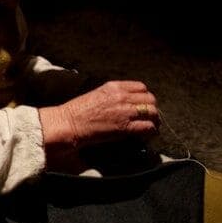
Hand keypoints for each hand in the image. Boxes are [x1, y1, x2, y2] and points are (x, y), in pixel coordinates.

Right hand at [38, 80, 158, 158]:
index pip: (141, 88)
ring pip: (153, 113)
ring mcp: (124, 111)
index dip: (144, 98)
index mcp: (113, 87)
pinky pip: (148, 127)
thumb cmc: (77, 112)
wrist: (68, 123)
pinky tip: (145, 135)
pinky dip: (150, 131)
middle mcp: (121, 96)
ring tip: (148, 127)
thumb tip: (126, 103)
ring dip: (153, 121)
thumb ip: (113, 96)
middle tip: (147, 118)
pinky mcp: (125, 126)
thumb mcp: (96, 95)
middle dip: (151, 109)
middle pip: (150, 100)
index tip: (141, 106)